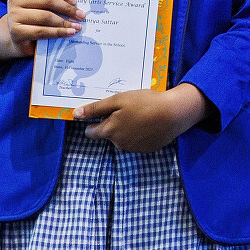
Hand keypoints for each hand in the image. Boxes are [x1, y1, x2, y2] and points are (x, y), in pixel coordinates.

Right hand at [0, 0, 85, 61]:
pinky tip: (68, 33)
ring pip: (46, 16)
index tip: (75, 1)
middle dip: (67, 9)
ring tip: (77, 26)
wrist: (17, 37)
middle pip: (48, 0)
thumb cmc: (33, 17)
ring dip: (65, 22)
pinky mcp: (16, 31)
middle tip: (81, 16)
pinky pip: (41, 31)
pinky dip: (58, 33)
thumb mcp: (39, 4)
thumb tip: (75, 3)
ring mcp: (14, 15)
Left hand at [74, 84, 209, 153]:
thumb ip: (96, 109)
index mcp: (109, 131)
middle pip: (108, 135)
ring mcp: (133, 148)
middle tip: (124, 109)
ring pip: (122, 138)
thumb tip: (76, 114)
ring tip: (139, 114)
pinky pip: (136, 142)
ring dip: (126, 129)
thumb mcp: (118, 100)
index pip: (91, 132)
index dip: (93, 122)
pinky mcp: (147, 149)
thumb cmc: (144, 103)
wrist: (173, 114)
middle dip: (111, 124)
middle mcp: (119, 144)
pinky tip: (148, 123)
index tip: (102, 112)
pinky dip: (138, 134)